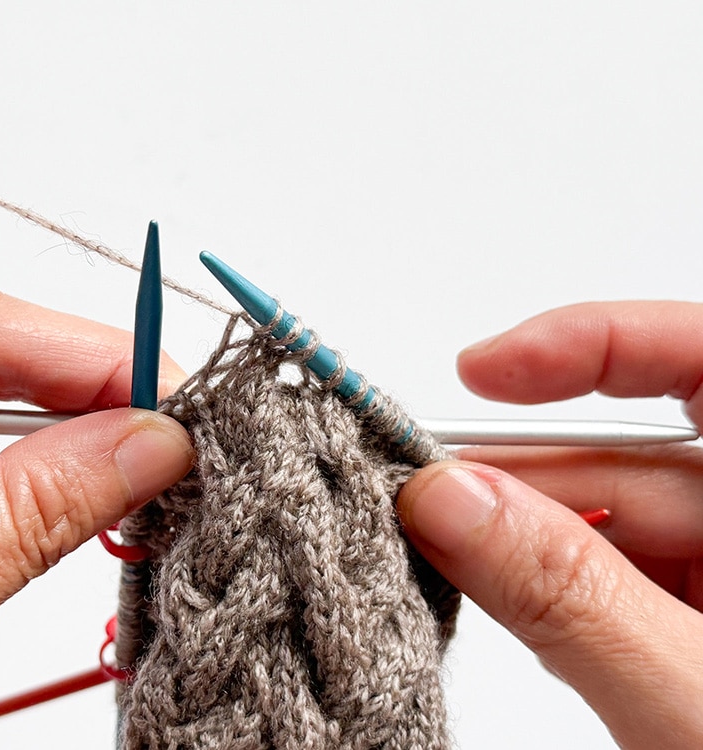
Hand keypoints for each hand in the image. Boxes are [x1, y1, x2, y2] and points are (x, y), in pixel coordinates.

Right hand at [397, 301, 702, 748]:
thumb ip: (572, 598)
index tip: (483, 369)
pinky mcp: (701, 630)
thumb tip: (450, 501)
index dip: (595, 344)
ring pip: (617, 525)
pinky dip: (551, 591)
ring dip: (524, 541)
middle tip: (418, 497)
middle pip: (640, 454)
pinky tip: (499, 600)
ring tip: (439, 556)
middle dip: (522, 477)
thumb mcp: (693, 707)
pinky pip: (615, 582)